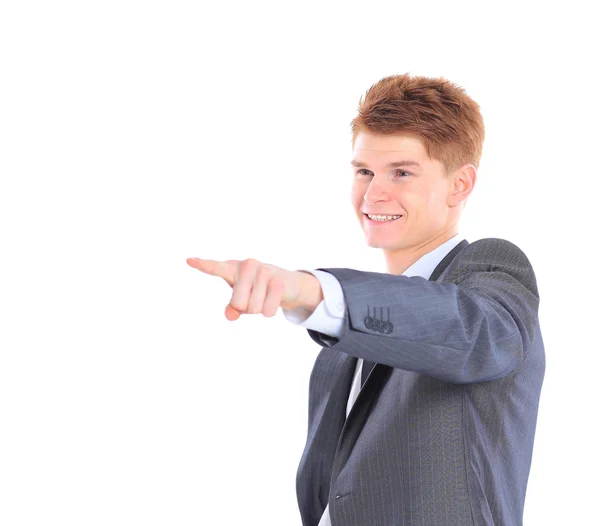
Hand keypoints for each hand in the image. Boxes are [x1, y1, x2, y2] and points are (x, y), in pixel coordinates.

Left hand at [186, 257, 313, 320]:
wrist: (287, 284)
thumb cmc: (257, 290)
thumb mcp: (242, 299)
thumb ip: (232, 308)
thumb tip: (231, 315)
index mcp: (233, 268)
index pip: (216, 267)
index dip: (203, 265)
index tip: (189, 260)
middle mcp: (247, 265)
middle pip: (238, 303)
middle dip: (246, 308)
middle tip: (254, 297)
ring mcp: (263, 271)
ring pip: (253, 308)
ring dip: (259, 309)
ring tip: (264, 296)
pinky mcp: (278, 281)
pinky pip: (267, 311)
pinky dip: (270, 311)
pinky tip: (274, 299)